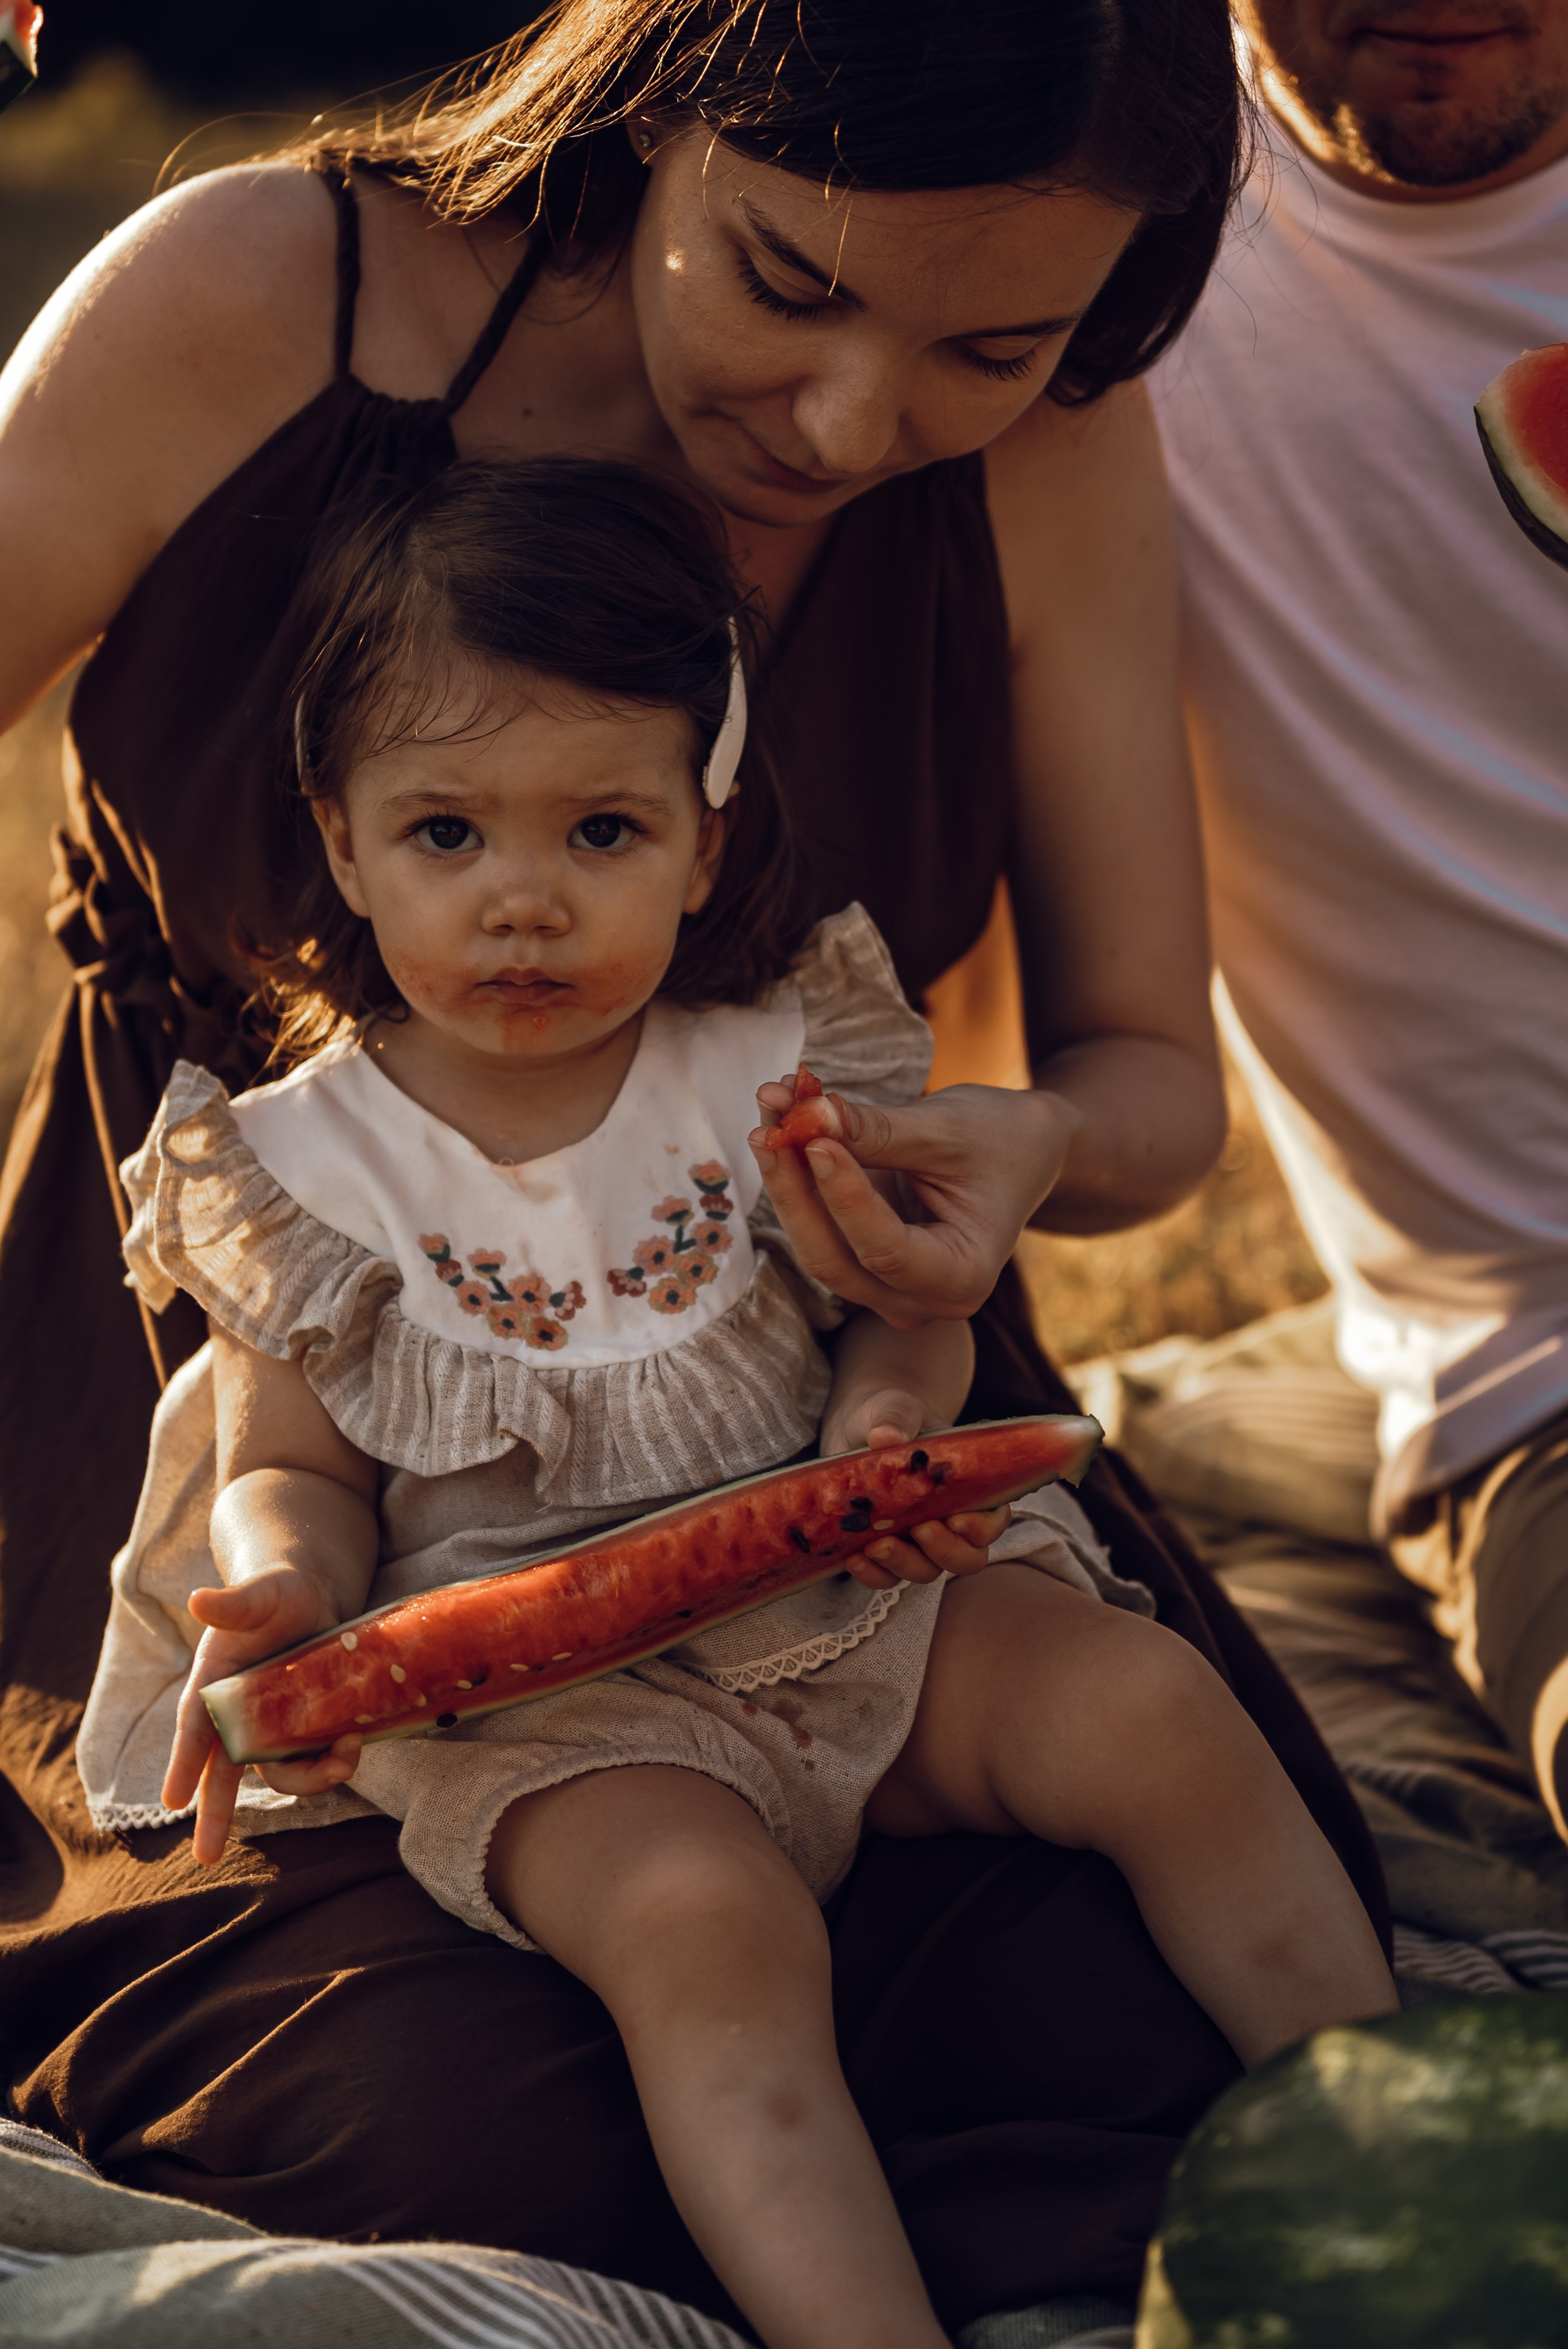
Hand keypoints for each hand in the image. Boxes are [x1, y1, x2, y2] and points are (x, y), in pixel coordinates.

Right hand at [163, 1566, 363, 1866]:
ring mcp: (272, 1727)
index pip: (193, 1729)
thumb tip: (198, 1598)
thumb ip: (234, 1602)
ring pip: (279, 1772)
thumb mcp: (259, 1594)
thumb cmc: (276, 1593)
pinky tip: (355, 1743)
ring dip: (310, 1778)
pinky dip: (333, 1760)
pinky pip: (314, 1758)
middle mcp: (237, 1715)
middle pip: (222, 1773)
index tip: (170, 1800)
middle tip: (205, 1856)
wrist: (311, 1597)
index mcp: (214, 1685)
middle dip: (215, 1815)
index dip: (182, 1763)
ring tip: (346, 1756)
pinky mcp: (306, 1729)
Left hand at [750, 1081, 1077, 1327]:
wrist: (1022, 1150)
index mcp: (963, 1277)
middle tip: (772, 1123)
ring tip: (772, 1107)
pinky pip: (819, 1228)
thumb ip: (877, 1131)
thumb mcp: (946, 1130)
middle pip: (835, 1259)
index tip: (813, 1138)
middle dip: (797, 1188)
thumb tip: (805, 1114)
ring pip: (817, 1246)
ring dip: (787, 1177)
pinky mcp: (863, 1266)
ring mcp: (888, 1291)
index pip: (886, 1250)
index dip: (843, 1196)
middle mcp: (922, 1301)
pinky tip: (780, 1123)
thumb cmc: (999, 1139)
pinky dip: (798, 1177)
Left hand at [821, 1388, 1012, 1593]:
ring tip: (876, 1545)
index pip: (992, 1520)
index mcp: (968, 1486)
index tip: (955, 1518)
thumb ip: (897, 1417)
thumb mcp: (894, 1406)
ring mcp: (915, 1539)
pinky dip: (872, 1574)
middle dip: (946, 1551)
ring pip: (927, 1571)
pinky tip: (852, 1557)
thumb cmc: (889, 1413)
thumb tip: (885, 1435)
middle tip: (919, 1530)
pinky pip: (885, 1577)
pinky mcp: (882, 1548)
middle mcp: (948, 1519)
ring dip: (905, 1564)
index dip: (981, 1527)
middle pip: (967, 1557)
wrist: (855, 1425)